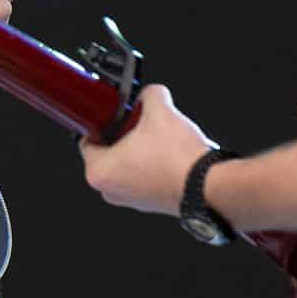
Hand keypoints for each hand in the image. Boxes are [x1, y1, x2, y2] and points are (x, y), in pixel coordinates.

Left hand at [77, 83, 215, 215]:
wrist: (209, 187)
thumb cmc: (178, 159)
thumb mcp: (160, 111)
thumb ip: (149, 95)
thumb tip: (151, 93)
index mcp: (98, 172)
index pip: (87, 140)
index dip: (100, 122)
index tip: (110, 114)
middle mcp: (111, 191)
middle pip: (109, 152)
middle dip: (124, 134)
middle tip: (139, 122)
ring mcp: (132, 200)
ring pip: (129, 165)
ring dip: (141, 150)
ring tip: (159, 137)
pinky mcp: (152, 203)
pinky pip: (146, 177)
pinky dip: (154, 165)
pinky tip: (170, 153)